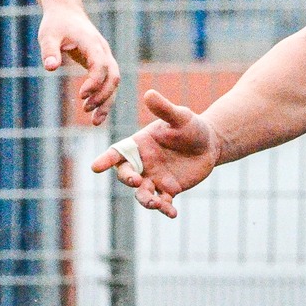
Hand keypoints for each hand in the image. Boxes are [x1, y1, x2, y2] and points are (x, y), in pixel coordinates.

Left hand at [38, 5, 116, 125]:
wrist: (66, 12)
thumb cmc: (56, 24)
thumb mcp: (48, 35)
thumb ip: (49, 51)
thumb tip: (50, 68)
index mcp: (92, 43)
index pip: (100, 65)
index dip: (94, 82)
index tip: (81, 95)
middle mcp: (103, 51)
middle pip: (113, 76)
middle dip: (103, 95)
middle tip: (86, 109)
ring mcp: (105, 57)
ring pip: (114, 82)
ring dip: (107, 101)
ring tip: (94, 120)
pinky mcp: (101, 64)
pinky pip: (108, 83)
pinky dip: (104, 98)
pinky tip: (95, 115)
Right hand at [90, 89, 223, 217]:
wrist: (209, 144)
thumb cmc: (191, 126)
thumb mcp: (180, 116)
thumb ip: (164, 108)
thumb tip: (149, 93)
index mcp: (139, 144)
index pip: (118, 152)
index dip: (105, 159)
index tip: (95, 167)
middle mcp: (143, 163)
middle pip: (125, 174)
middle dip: (127, 178)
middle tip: (136, 181)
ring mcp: (155, 178)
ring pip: (142, 193)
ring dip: (145, 200)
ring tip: (155, 203)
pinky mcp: (169, 190)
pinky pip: (163, 203)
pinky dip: (165, 209)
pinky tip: (172, 212)